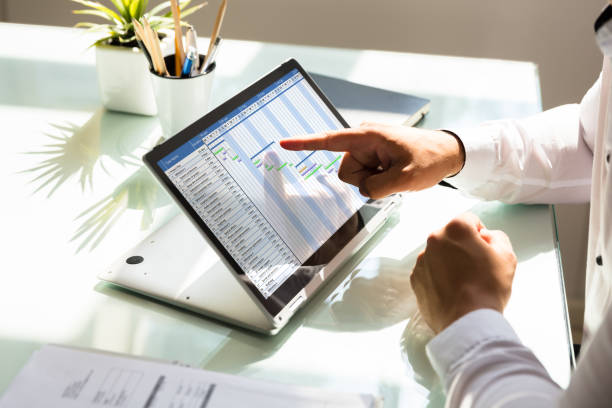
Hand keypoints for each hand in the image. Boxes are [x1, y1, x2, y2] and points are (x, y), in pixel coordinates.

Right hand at [279, 123, 464, 198]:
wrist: (447, 153)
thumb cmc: (429, 158)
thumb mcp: (406, 178)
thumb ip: (377, 188)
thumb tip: (363, 190)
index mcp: (367, 136)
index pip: (329, 141)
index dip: (304, 144)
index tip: (283, 144)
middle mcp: (363, 140)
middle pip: (346, 172)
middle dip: (366, 180)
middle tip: (392, 175)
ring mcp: (368, 149)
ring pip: (355, 178)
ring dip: (374, 181)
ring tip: (395, 173)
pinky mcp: (372, 157)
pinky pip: (365, 177)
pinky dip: (378, 180)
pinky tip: (394, 173)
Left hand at [410, 213, 516, 333]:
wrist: (466, 321)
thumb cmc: (488, 287)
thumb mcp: (507, 256)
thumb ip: (496, 237)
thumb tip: (484, 237)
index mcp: (455, 229)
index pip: (469, 220)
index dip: (480, 234)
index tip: (485, 251)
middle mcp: (434, 240)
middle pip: (451, 237)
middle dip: (463, 247)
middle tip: (476, 268)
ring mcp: (422, 260)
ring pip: (439, 254)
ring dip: (449, 261)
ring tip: (463, 283)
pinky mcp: (415, 278)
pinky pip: (429, 271)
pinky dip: (438, 277)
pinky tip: (451, 291)